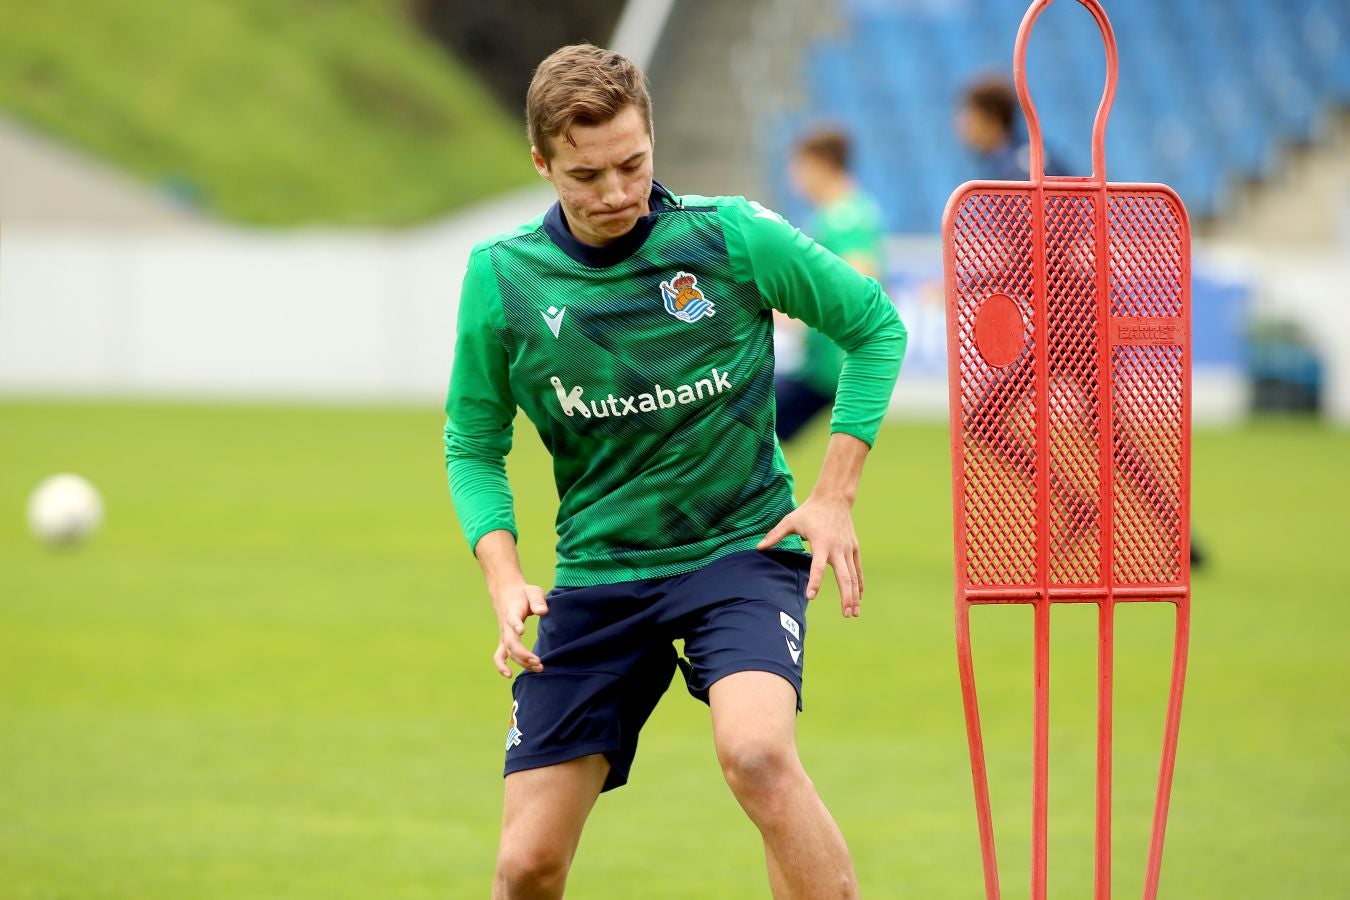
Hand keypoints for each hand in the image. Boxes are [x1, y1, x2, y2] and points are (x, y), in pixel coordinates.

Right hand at [490, 581, 549, 677]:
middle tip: (539, 662)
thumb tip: (542, 611)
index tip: (521, 630)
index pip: (512, 619)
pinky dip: (501, 666)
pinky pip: (500, 655)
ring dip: (521, 662)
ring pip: (508, 652)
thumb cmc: (523, 593)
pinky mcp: (504, 640)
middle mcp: (506, 626)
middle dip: (524, 654)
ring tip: (537, 668)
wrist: (506, 592)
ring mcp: (504, 634)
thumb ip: (538, 601)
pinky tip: (509, 675)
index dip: (516, 625)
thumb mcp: (533, 591)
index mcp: (513, 611)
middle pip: (511, 643)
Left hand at [757, 495, 862, 616]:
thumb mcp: (790, 520)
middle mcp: (837, 548)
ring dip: (854, 595)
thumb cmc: (809, 511)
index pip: (818, 567)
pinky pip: (858, 569)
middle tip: (846, 615)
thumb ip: (775, 535)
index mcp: (821, 543)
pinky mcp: (854, 548)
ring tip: (854, 613)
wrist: (834, 498)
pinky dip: (859, 584)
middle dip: (846, 596)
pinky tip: (859, 598)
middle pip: (844, 577)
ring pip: (853, 576)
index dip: (814, 582)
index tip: (810, 597)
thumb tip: (758, 548)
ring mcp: (848, 549)